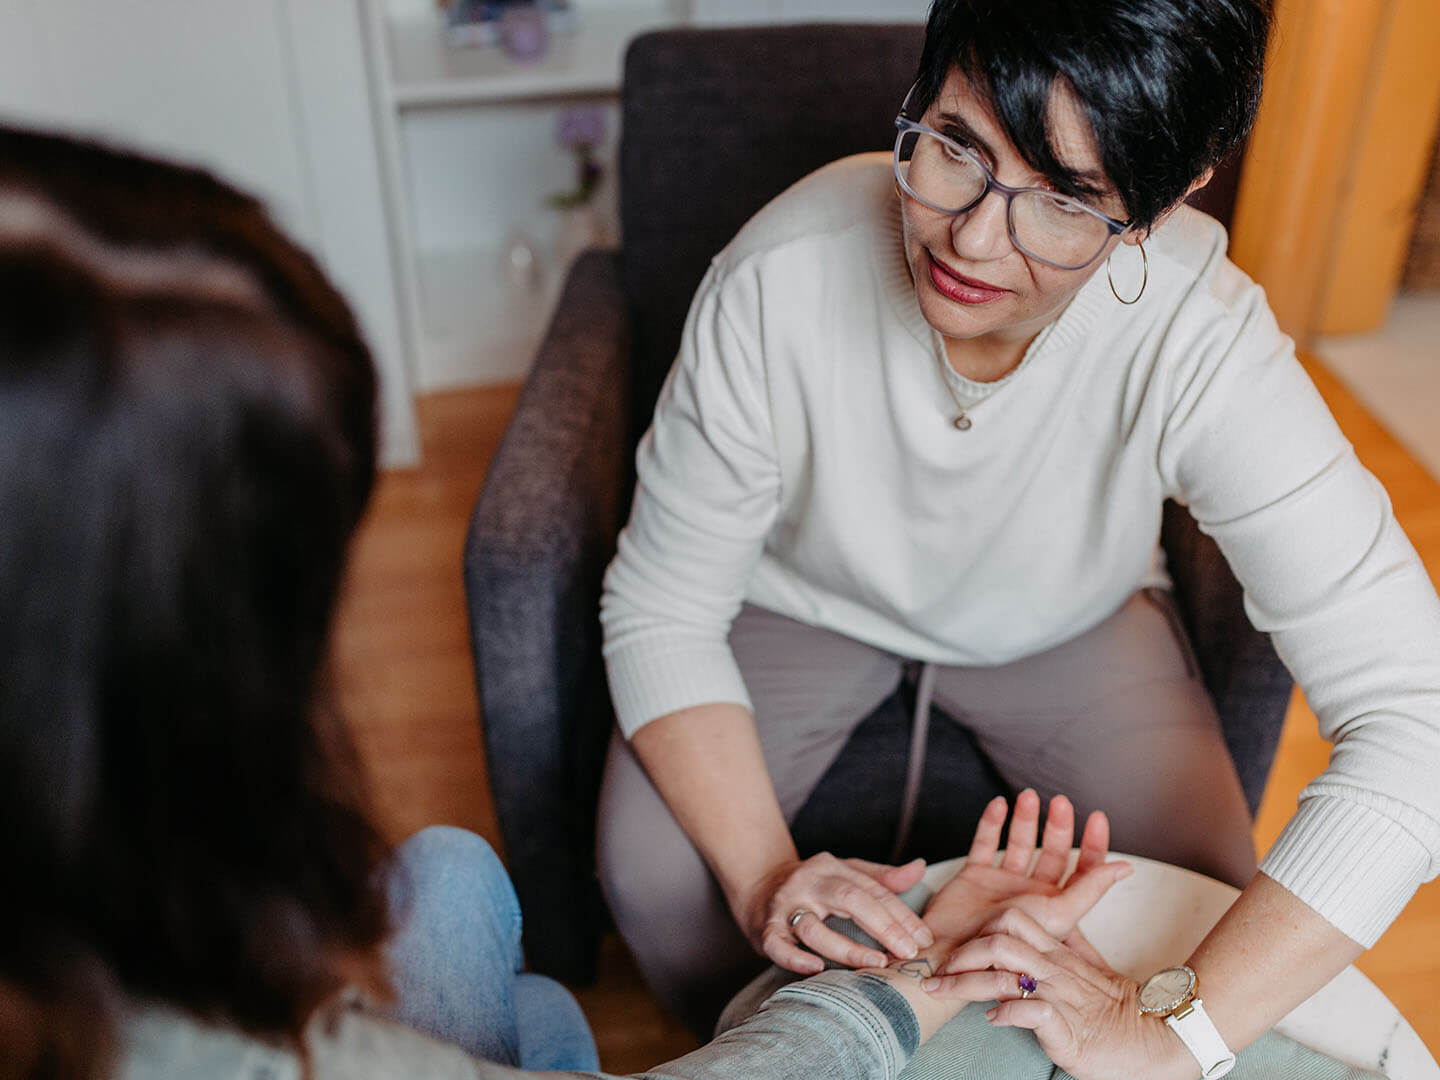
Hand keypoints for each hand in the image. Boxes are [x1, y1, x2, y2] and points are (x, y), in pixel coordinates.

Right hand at [742, 853, 934, 974]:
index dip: (901, 915)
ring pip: (814, 927)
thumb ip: (881, 877)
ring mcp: (786, 905)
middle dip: (883, 926)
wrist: (756, 882)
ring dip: (846, 948)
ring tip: (875, 963)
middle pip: (850, 899)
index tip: (923, 939)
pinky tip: (816, 968)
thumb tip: (920, 868)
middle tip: (907, 952)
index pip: (873, 890)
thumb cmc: (812, 885)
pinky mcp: (766, 928)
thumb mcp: (844, 872)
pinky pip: (778, 945)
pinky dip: (795, 958)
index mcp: (832, 868)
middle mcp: (809, 882)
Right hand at [921, 791, 1130, 950]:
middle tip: (1061, 803)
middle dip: (1058, 826)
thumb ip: (1089, 889)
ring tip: (1028, 797)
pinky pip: (983, 844)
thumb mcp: (1057, 916)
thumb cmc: (1009, 946)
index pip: (1081, 870)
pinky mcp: (974, 877)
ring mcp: (1002, 883)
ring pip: (1018, 843)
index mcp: (1055, 905)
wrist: (957, 958)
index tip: (1097, 817)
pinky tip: (999, 805)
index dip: (1092, 844)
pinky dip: (990, 823)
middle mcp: (1031, 892)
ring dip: (1025, 818)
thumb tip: (1126, 868)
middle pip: (1051, 851)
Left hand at [926, 908, 1193, 1079]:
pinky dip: (1003, 1012)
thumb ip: (1072, 944)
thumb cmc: (1119, 1010)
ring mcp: (1059, 994)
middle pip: (998, 939)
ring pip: (1003, 969)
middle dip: (959, 951)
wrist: (1160, 1040)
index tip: (952, 946)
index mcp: (1058, 952)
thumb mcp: (1092, 969)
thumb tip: (1058, 925)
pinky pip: (1027, 1009)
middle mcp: (1054, 969)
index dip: (977, 927)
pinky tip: (990, 1018)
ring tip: (942, 991)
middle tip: (934, 970)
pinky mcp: (1065, 1026)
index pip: (1011, 919)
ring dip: (965, 980)